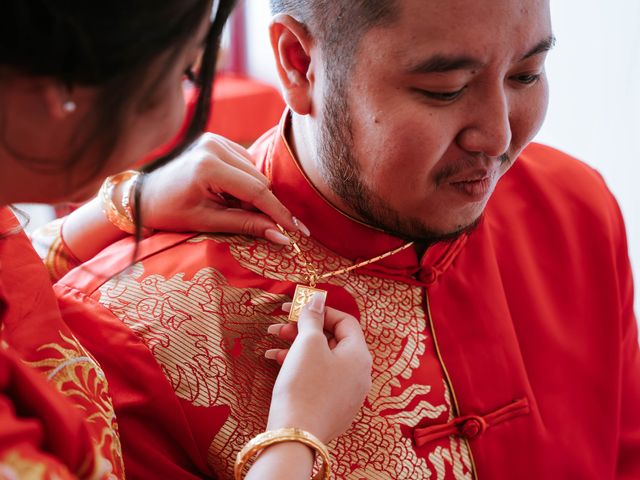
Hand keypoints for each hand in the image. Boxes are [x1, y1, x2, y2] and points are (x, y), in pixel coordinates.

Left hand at [140, 133, 308, 242]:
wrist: (143, 196)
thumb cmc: (170, 213)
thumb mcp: (208, 222)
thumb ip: (246, 225)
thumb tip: (282, 237)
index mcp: (208, 166)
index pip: (256, 191)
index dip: (279, 212)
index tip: (298, 230)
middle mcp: (214, 146)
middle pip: (259, 179)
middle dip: (266, 205)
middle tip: (272, 228)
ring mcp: (215, 139)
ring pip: (255, 171)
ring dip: (255, 193)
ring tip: (238, 210)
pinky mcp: (216, 140)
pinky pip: (245, 163)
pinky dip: (246, 181)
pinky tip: (231, 194)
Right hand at [264, 294, 371, 443]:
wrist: (295, 434)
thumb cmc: (304, 385)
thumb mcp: (308, 344)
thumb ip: (313, 317)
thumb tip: (317, 299)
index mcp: (360, 355)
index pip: (345, 321)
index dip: (321, 311)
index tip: (298, 308)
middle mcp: (360, 374)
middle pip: (333, 341)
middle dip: (304, 330)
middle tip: (280, 326)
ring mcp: (348, 393)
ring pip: (323, 360)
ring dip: (298, 347)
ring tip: (273, 344)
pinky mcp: (333, 407)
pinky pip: (319, 378)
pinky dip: (301, 367)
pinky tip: (277, 362)